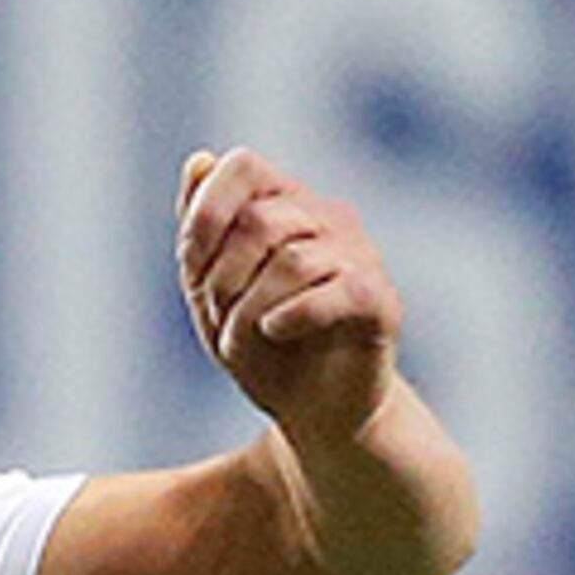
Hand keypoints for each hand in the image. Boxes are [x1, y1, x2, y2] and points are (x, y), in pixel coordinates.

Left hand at [176, 150, 403, 446]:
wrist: (314, 414)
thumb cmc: (264, 351)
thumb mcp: (214, 292)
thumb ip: (202, 230)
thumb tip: (199, 160)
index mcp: (287, 205)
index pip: (244, 167)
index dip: (207, 214)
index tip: (193, 269)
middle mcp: (329, 218)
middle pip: (260, 219)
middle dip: (223, 277)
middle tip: (219, 317)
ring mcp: (361, 256)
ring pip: (292, 259)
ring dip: (248, 310)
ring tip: (242, 341)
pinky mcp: (380, 301)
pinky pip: (338, 290)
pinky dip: (293, 315)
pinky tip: (276, 332)